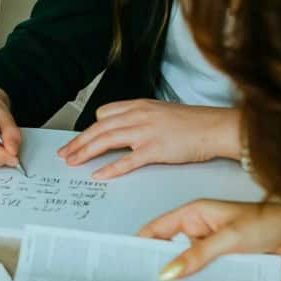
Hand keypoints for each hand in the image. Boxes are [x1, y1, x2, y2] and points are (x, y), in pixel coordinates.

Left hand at [57, 101, 239, 179]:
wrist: (215, 127)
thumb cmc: (193, 123)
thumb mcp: (160, 111)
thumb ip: (140, 117)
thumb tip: (123, 128)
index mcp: (138, 106)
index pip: (104, 113)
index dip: (90, 128)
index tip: (79, 139)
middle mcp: (138, 116)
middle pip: (99, 128)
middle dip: (78, 142)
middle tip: (64, 153)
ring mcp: (146, 132)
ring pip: (106, 141)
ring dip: (85, 152)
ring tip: (72, 162)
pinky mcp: (156, 149)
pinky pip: (127, 160)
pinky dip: (110, 168)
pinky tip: (98, 175)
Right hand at [139, 200, 280, 279]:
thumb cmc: (270, 222)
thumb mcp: (229, 238)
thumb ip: (197, 254)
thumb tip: (168, 270)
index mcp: (194, 213)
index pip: (157, 228)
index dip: (141, 242)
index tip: (128, 259)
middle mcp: (200, 229)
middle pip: (169, 248)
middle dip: (159, 264)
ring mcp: (211, 246)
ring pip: (187, 264)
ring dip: (183, 277)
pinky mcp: (224, 261)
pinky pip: (204, 273)